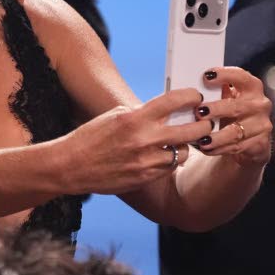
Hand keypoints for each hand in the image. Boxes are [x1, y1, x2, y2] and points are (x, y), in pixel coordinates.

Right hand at [59, 89, 212, 194]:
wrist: (71, 166)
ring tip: (180, 142)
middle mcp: (144, 139)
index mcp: (135, 118)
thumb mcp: (114, 116)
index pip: (174, 101)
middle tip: (204, 122)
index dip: (191, 97)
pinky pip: (170, 167)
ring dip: (185, 146)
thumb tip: (164, 112)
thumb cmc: (90, 138)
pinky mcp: (145, 178)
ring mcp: (146, 161)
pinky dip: (171, 160)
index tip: (196, 97)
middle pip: (192, 130)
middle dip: (203, 124)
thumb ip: (140, 113)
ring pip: (184, 152)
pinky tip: (164, 155)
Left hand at [191, 66, 272, 166]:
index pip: (241, 76)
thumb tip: (188, 90)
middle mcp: (260, 104)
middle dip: (217, 109)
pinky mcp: (260, 143)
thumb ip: (214, 92)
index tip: (206, 76)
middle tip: (199, 112)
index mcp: (251, 87)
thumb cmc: (231, 112)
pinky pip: (237, 146)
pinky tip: (206, 148)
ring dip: (216, 136)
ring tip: (201, 140)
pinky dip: (219, 148)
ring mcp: (262, 124)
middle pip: (237, 106)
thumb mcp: (225, 98)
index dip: (225, 75)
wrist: (249, 138)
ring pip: (236, 131)